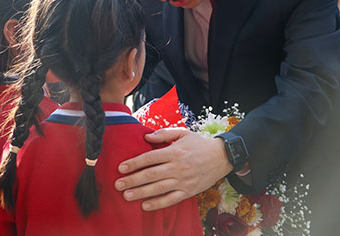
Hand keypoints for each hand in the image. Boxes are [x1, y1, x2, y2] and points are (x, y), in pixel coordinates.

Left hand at [115, 128, 231, 210]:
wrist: (222, 157)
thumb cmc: (199, 144)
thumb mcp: (182, 133)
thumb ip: (164, 134)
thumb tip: (146, 136)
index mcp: (174, 152)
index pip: (149, 158)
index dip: (134, 163)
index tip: (121, 168)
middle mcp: (177, 167)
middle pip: (150, 175)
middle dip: (132, 180)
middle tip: (118, 184)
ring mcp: (183, 180)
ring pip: (158, 188)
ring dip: (141, 192)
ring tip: (126, 195)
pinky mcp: (189, 191)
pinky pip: (171, 199)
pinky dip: (158, 203)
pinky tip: (145, 206)